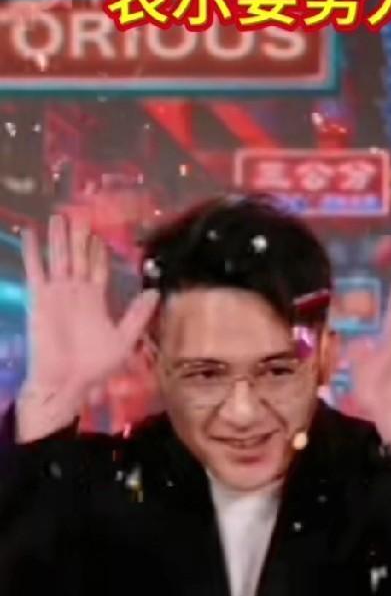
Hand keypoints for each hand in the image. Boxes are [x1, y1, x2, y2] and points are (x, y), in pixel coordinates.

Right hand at [18, 215, 157, 435]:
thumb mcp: (125, 339)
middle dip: (80, 237)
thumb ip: (138, 314)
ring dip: (58, 238)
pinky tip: (29, 232)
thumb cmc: (95, 367)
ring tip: (58, 216)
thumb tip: (156, 290)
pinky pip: (36, 270)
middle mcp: (76, 292)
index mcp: (96, 300)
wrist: (67, 382)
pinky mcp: (40, 298)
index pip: (99, 268)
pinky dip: (33, 252)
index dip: (100, 251)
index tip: (101, 233)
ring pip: (59, 258)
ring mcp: (57, 293)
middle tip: (81, 214)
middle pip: (79, 257)